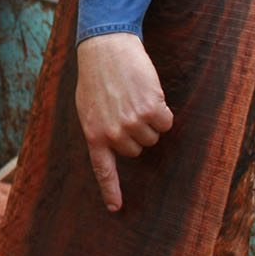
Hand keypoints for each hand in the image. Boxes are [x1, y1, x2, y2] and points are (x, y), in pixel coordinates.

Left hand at [75, 32, 172, 212]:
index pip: (103, 170)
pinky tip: (150, 93)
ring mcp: (132, 123)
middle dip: (136, 131)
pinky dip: (164, 110)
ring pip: (153, 136)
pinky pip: (166, 123)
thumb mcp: (88, 106)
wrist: (106, 46)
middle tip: (126, 107)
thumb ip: (100, 128)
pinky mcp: (151, 110)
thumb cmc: (96, 75)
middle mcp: (113, 134)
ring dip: (150, 119)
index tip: (116, 209)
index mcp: (94, 134)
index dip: (111, 190)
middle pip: (137, 149)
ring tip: (135, 96)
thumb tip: (113, 144)